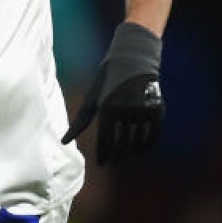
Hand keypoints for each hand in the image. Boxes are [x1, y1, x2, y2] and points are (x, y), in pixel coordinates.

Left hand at [62, 22, 164, 164]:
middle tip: (113, 163)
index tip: (102, 164)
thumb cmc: (108, 79)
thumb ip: (80, 121)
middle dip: (116, 155)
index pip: (105, 139)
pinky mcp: (157, 109)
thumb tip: (64, 141)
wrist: (135, 58)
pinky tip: (140, 152)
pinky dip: (147, 145)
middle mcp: (126, 110)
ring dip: (131, 151)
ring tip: (126, 157)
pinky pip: (152, 134)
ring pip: (137, 140)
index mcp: (108, 107)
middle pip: (121, 142)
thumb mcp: (93, 97)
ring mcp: (143, 109)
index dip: (103, 154)